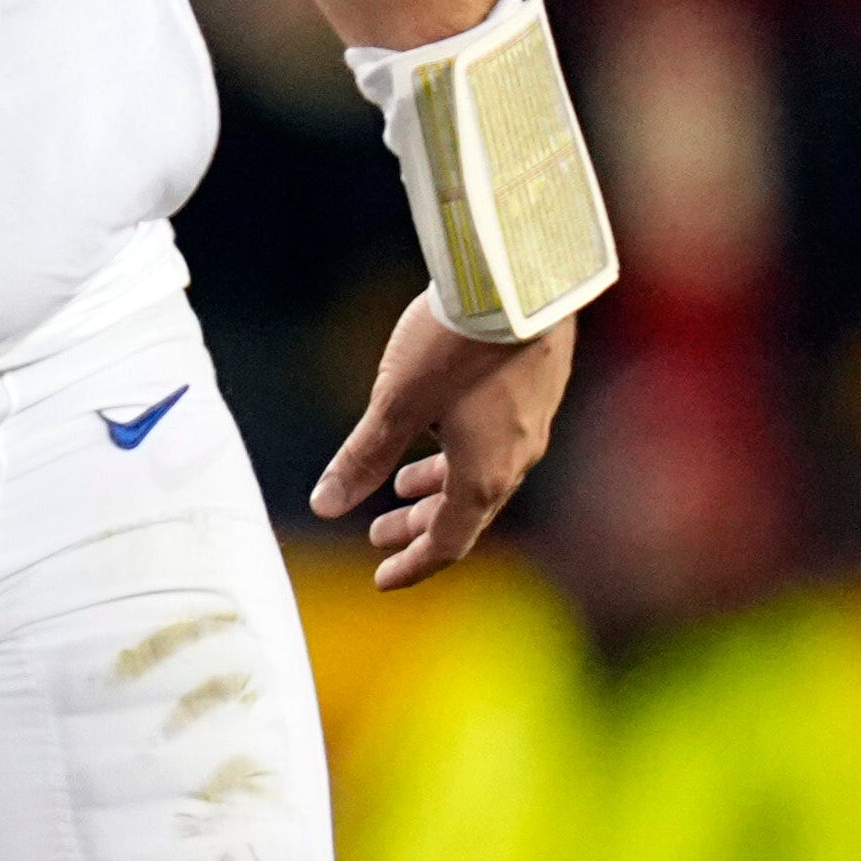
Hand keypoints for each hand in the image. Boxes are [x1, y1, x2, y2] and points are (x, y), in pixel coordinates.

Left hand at [309, 292, 575, 589]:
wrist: (520, 283)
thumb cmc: (454, 345)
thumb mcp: (395, 403)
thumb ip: (361, 457)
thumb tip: (324, 506)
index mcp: (484, 476)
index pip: (447, 544)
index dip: (411, 565)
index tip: (381, 578)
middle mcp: (515, 460)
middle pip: (465, 513)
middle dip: (418, 527)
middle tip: (377, 533)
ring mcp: (531, 424)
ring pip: (482, 474)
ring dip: (439, 488)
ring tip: (403, 485)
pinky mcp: (537, 388)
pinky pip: (496, 442)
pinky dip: (461, 454)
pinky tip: (440, 427)